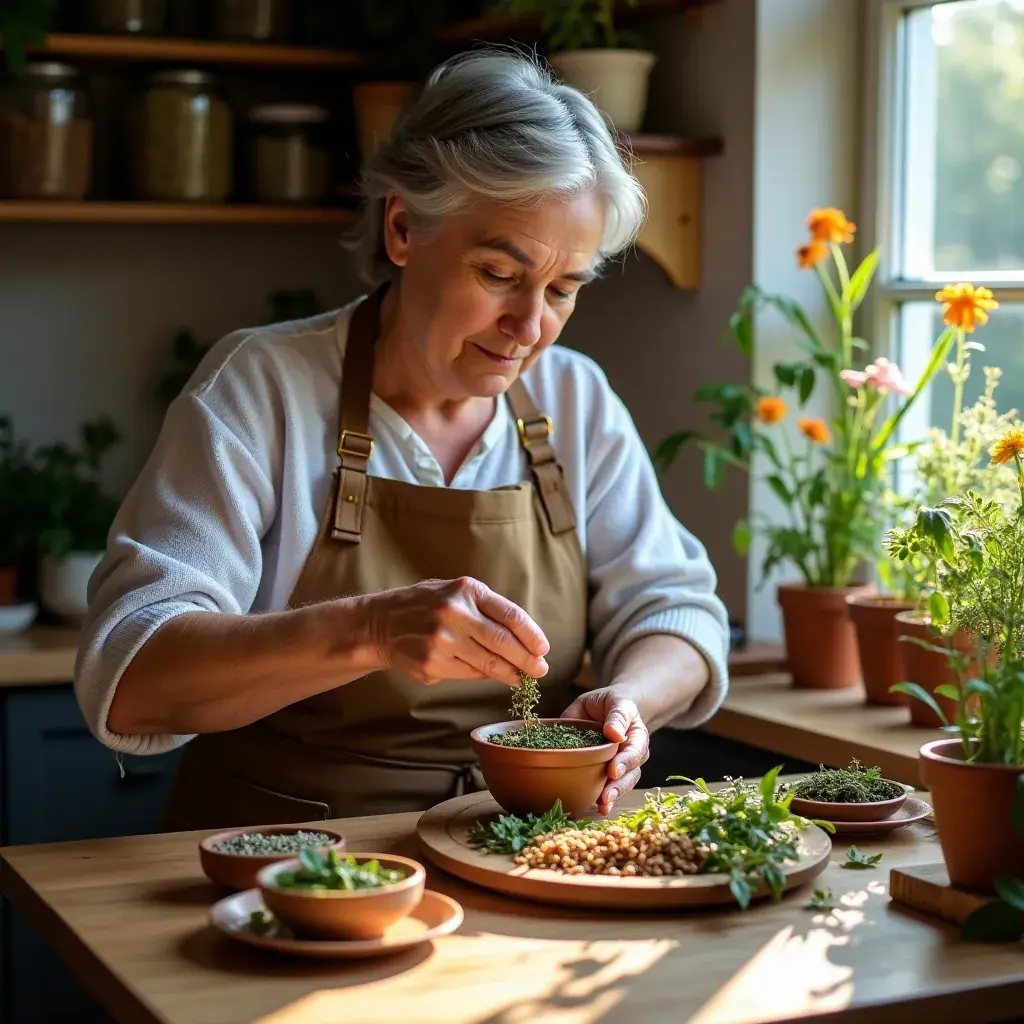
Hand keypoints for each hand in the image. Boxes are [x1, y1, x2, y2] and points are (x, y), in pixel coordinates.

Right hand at [367, 577, 549, 686]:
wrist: (379, 624)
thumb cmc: (425, 606)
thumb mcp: (455, 593)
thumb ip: (486, 611)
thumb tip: (522, 642)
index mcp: (466, 590)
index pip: (511, 615)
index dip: (533, 635)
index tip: (543, 649)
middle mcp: (455, 613)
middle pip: (504, 643)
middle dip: (528, 660)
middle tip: (540, 670)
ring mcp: (442, 640)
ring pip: (489, 663)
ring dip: (511, 673)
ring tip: (522, 677)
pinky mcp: (432, 664)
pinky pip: (469, 674)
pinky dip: (484, 675)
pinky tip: (492, 675)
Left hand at [560, 689, 648, 814]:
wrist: (610, 708)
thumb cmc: (610, 703)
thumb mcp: (615, 701)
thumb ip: (616, 715)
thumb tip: (614, 733)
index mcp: (637, 733)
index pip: (635, 748)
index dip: (625, 761)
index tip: (612, 770)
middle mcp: (636, 752)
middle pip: (632, 772)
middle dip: (619, 785)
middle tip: (605, 795)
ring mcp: (627, 765)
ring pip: (625, 783)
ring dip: (614, 795)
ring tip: (603, 805)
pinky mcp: (615, 774)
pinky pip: (614, 788)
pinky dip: (608, 800)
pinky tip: (600, 809)